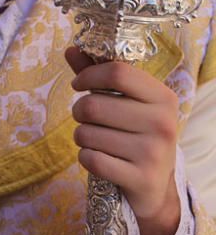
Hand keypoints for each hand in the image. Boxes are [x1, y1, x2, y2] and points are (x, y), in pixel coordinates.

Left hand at [68, 47, 180, 234]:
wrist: (154, 186)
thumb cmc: (134, 134)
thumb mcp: (125, 102)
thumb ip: (98, 75)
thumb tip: (71, 48)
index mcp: (163, 97)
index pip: (117, 71)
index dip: (88, 75)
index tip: (78, 84)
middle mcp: (163, 123)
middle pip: (93, 105)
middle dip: (79, 112)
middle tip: (87, 120)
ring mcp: (154, 153)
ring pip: (86, 133)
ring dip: (81, 137)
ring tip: (97, 140)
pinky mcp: (141, 178)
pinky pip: (90, 159)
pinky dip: (86, 158)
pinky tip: (100, 159)